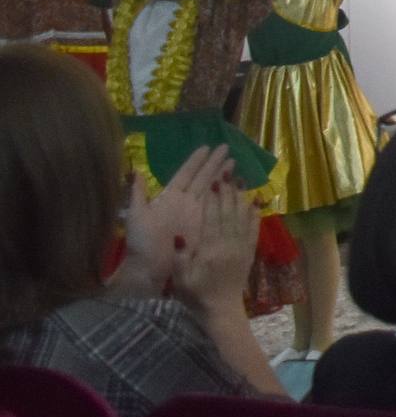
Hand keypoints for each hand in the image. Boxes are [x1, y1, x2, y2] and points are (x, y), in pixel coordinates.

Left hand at [120, 146, 225, 292]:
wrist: (150, 269)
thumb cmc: (142, 242)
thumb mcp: (136, 215)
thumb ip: (137, 193)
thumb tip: (135, 170)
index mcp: (169, 197)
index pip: (185, 174)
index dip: (196, 161)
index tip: (206, 147)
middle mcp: (186, 203)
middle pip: (203, 178)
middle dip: (215, 164)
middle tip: (227, 148)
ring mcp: (198, 214)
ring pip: (214, 190)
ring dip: (224, 176)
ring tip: (234, 162)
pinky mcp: (207, 227)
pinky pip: (220, 208)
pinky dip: (229, 197)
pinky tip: (238, 188)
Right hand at [171, 174, 260, 308]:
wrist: (221, 310)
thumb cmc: (196, 294)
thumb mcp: (181, 278)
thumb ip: (181, 256)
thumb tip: (180, 233)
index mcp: (210, 250)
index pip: (211, 219)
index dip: (213, 199)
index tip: (213, 181)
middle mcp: (229, 245)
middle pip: (229, 214)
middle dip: (228, 192)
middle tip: (228, 173)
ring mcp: (242, 248)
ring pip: (243, 218)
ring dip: (242, 198)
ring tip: (242, 181)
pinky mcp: (249, 253)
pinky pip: (254, 231)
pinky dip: (255, 216)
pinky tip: (255, 204)